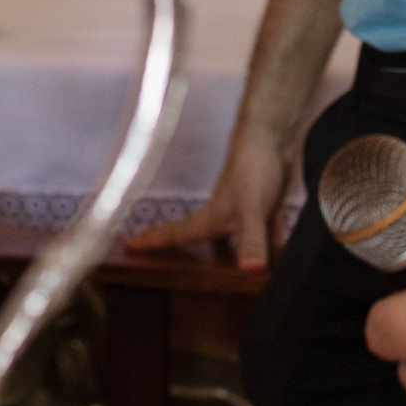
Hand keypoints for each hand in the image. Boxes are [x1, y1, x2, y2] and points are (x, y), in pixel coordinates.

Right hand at [126, 124, 291, 268]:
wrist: (275, 133)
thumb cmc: (254, 164)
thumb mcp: (251, 207)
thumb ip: (251, 240)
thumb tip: (249, 272)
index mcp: (213, 216)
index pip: (177, 232)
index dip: (154, 241)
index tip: (129, 245)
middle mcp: (225, 214)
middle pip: (197, 233)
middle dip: (176, 242)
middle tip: (154, 247)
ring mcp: (246, 208)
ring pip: (227, 233)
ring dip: (220, 246)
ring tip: (213, 261)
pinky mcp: (268, 204)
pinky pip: (263, 228)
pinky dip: (266, 241)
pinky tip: (276, 252)